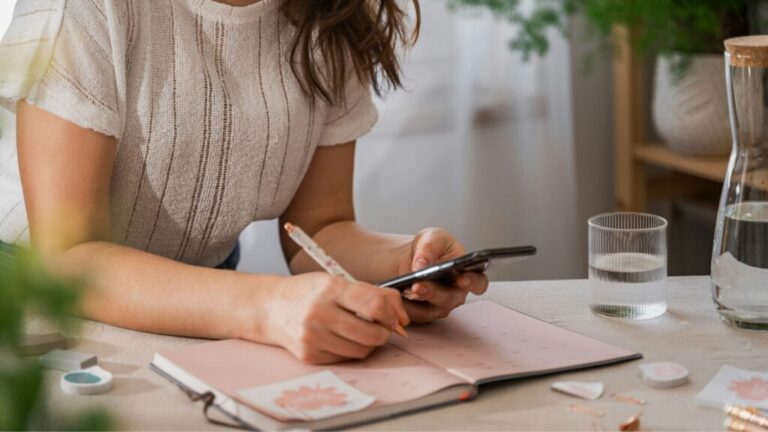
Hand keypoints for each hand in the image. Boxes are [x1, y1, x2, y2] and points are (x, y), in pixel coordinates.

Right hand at [262, 273, 408, 364]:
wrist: (270, 308)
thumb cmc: (309, 292)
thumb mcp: (338, 282)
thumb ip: (374, 294)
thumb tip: (403, 318)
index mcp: (330, 289)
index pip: (374, 305)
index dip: (392, 314)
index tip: (394, 317)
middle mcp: (319, 313)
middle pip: (372, 334)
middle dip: (384, 333)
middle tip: (380, 326)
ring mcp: (313, 337)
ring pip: (361, 351)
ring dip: (368, 343)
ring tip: (359, 330)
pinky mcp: (309, 356)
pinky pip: (345, 359)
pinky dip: (349, 350)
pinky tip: (340, 338)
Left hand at [396, 228, 488, 322]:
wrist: (412, 257)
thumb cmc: (431, 247)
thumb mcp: (431, 237)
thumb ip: (430, 247)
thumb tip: (422, 265)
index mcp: (467, 273)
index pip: (478, 282)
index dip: (472, 283)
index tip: (462, 280)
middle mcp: (456, 293)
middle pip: (449, 299)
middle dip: (433, 292)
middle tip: (418, 285)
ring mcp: (440, 306)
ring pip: (430, 310)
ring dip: (415, 303)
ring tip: (401, 290)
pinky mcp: (423, 313)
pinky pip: (414, 315)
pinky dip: (403, 306)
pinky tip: (393, 296)